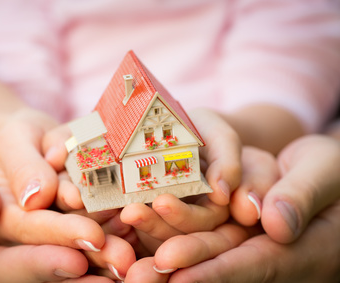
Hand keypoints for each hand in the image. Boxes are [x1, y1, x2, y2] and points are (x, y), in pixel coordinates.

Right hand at [0, 147, 134, 281]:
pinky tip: (131, 227)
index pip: (6, 267)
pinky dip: (106, 230)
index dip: (40, 263)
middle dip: (86, 260)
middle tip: (121, 260)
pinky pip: (79, 240)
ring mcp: (31, 252)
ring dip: (105, 251)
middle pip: (49, 264)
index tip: (73, 260)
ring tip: (134, 247)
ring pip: (71, 255)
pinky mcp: (52, 237)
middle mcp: (7, 262)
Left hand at [113, 109, 242, 254]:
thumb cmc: (210, 132)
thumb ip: (229, 164)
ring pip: (152, 229)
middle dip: (153, 224)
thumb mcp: (223, 140)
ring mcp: (168, 214)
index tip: (162, 203)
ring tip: (117, 208)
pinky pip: (135, 213)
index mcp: (215, 209)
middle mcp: (192, 218)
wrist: (189, 126)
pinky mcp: (146, 207)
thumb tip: (222, 194)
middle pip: (174, 232)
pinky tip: (103, 200)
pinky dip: (119, 209)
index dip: (185, 218)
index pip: (204, 225)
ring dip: (135, 221)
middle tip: (130, 212)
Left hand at [125, 135, 339, 281]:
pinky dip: (174, 226)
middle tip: (140, 268)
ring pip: (206, 245)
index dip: (214, 272)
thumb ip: (304, 195)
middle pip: (219, 260)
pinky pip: (204, 229)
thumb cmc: (332, 171)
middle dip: (179, 262)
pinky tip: (142, 219)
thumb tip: (277, 225)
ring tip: (132, 230)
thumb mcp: (327, 171)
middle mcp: (268, 252)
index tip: (176, 276)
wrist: (322, 171)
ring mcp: (249, 240)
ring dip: (166, 241)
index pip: (251, 264)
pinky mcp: (235, 227)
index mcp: (299, 250)